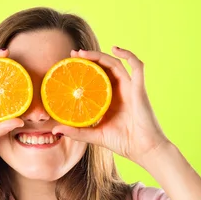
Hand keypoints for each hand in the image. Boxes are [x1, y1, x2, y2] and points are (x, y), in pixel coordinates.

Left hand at [51, 46, 170, 168]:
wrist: (145, 150)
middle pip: (104, 67)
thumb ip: (77, 132)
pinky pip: (137, 66)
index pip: (96, 77)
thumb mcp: (95, 136)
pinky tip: (116, 49)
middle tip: (72, 54)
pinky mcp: (139, 88)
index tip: (68, 64)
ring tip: (82, 53)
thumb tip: (55, 129)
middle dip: (89, 58)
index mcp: (110, 99)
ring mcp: (130, 88)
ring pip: (115, 63)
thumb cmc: (123, 143)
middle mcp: (119, 90)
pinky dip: (128, 54)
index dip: (84, 69)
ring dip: (99, 55)